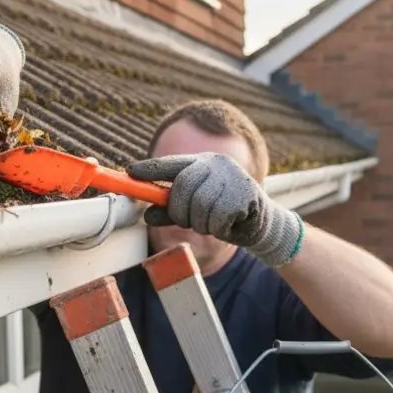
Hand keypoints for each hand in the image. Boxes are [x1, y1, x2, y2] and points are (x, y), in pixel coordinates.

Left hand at [127, 153, 303, 267]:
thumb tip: (146, 215)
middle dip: (180, 212)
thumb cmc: (223, 215)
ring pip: (199, 208)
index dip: (150, 169)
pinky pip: (217, 219)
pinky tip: (230, 225)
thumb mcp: (195, 211)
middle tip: (190, 221)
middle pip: (182, 188)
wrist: (262, 225)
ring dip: (203, 224)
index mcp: (203, 163)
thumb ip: (171, 211)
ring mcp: (232, 177)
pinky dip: (219, 229)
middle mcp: (216, 164)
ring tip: (216, 223)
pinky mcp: (245, 193)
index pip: (172, 164)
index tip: (130, 171)